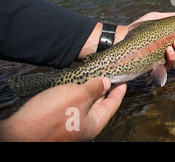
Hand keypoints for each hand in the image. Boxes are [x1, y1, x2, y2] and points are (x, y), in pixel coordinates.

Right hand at [0, 77, 125, 140]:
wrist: (19, 133)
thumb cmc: (50, 117)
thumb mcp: (78, 96)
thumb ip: (95, 88)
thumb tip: (106, 83)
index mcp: (95, 123)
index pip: (113, 103)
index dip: (120, 89)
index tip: (124, 79)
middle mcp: (84, 125)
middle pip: (99, 103)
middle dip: (103, 87)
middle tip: (107, 71)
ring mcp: (71, 123)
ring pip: (84, 102)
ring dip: (87, 88)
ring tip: (90, 74)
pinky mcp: (57, 120)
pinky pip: (71, 104)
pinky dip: (74, 93)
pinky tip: (72, 84)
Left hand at [78, 12, 174, 69]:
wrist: (123, 36)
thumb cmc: (139, 28)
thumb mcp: (155, 19)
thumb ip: (168, 17)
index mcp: (173, 43)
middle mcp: (171, 53)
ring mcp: (164, 61)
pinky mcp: (156, 67)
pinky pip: (168, 66)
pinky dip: (171, 58)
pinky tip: (168, 51)